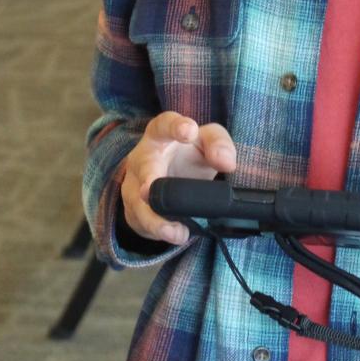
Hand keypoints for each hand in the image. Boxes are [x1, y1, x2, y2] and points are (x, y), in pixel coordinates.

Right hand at [120, 111, 236, 245]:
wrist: (169, 176)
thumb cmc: (187, 154)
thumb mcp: (207, 142)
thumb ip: (219, 145)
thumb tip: (226, 162)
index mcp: (160, 135)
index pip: (164, 124)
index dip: (176, 126)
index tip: (189, 131)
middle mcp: (142, 158)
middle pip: (143, 167)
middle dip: (147, 179)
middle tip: (150, 191)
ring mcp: (134, 186)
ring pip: (138, 203)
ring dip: (155, 219)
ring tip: (176, 232)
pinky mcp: (134, 210)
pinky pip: (141, 222)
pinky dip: (157, 231)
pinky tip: (174, 236)